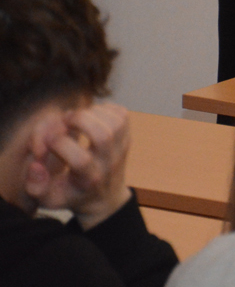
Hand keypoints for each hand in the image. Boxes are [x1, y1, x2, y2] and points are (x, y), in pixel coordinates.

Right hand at [24, 102, 132, 229]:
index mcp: (89, 180)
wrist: (105, 197)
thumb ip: (35, 186)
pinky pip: (122, 115)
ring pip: (116, 122)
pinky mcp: (127, 137)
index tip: (48, 141)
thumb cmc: (72, 195)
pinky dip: (106, 108)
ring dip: (93, 112)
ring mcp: (121, 149)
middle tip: (65, 120)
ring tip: (76, 117)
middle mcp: (109, 163)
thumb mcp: (49, 199)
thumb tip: (36, 164)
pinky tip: (90, 116)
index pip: (81, 160)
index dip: (60, 144)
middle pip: (103, 136)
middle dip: (80, 121)